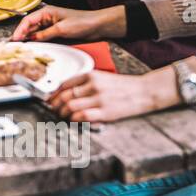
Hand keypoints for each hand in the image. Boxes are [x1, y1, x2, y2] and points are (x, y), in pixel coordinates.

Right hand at [12, 4, 126, 42]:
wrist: (98, 26)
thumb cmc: (83, 22)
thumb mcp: (61, 29)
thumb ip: (45, 34)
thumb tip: (31, 39)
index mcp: (46, 12)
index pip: (27, 21)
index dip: (19, 30)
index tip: (14, 40)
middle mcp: (47, 18)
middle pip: (29, 27)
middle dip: (21, 36)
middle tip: (15, 46)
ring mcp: (51, 26)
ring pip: (35, 33)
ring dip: (29, 40)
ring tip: (22, 48)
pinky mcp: (56, 33)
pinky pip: (42, 37)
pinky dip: (37, 42)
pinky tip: (34, 47)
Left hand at [47, 70, 163, 122]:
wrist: (145, 91)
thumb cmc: (123, 86)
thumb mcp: (102, 78)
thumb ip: (85, 83)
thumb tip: (65, 93)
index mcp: (91, 75)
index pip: (64, 84)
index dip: (53, 94)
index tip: (50, 100)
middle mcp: (93, 85)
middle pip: (64, 96)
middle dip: (55, 105)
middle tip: (54, 110)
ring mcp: (99, 98)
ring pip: (70, 106)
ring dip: (63, 113)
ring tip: (64, 116)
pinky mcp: (106, 112)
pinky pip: (82, 116)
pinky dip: (74, 119)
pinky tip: (75, 120)